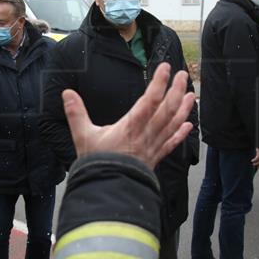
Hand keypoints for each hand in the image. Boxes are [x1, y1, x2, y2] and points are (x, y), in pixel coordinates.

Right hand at [62, 62, 194, 169]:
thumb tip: (67, 93)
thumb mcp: (82, 136)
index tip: (165, 67)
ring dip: (183, 109)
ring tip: (192, 95)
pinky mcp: (154, 157)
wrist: (108, 190)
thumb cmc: (97, 163)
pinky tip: (188, 126)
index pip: (149, 100)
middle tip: (183, 75)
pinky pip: (171, 144)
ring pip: (172, 125)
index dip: (159, 82)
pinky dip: (181, 134)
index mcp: (130, 126)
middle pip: (167, 110)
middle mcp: (146, 134)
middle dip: (177, 91)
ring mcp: (152, 146)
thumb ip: (76, 113)